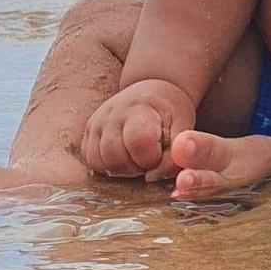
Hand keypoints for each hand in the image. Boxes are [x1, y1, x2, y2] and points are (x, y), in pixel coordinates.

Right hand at [81, 79, 195, 181]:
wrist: (153, 91)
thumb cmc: (170, 110)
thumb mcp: (182, 124)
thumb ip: (176, 152)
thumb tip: (152, 178)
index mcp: (138, 108)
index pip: (137, 141)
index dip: (151, 157)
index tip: (160, 152)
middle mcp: (112, 113)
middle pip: (114, 157)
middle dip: (134, 167)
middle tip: (149, 159)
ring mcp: (97, 122)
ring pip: (98, 162)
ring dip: (120, 169)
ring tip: (137, 158)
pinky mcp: (88, 132)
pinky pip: (90, 161)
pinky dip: (106, 167)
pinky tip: (124, 157)